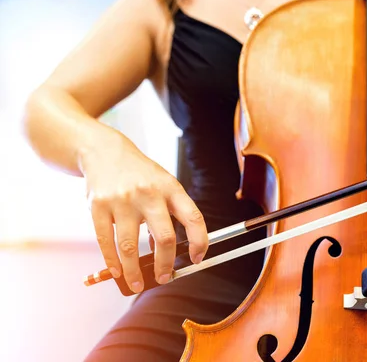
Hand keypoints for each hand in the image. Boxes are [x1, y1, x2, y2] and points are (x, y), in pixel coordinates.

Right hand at [80, 133, 207, 293]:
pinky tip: (118, 271)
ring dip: (134, 271)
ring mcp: (122, 200)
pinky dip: (112, 261)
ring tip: (137, 283)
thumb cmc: (140, 174)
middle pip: (164, 237)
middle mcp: (148, 194)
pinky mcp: (98, 206)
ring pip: (130, 247)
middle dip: (165, 264)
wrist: (104, 151)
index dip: (199, 241)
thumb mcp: (163, 184)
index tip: (197, 259)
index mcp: (171, 189)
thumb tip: (168, 252)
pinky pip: (105, 241)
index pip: (193, 218)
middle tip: (164, 277)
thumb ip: (169, 213)